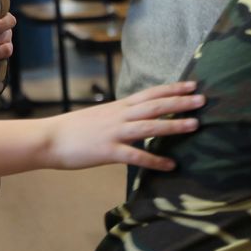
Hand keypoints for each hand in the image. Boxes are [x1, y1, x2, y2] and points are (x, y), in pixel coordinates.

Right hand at [45, 82, 202, 171]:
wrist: (47, 139)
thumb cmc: (71, 130)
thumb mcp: (97, 117)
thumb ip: (117, 117)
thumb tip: (134, 118)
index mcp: (116, 107)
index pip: (149, 94)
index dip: (171, 89)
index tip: (191, 85)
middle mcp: (118, 116)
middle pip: (154, 106)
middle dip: (179, 102)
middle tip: (203, 99)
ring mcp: (113, 133)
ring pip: (149, 127)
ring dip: (173, 125)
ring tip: (195, 124)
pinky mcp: (108, 151)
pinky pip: (136, 156)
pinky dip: (155, 161)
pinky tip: (170, 165)